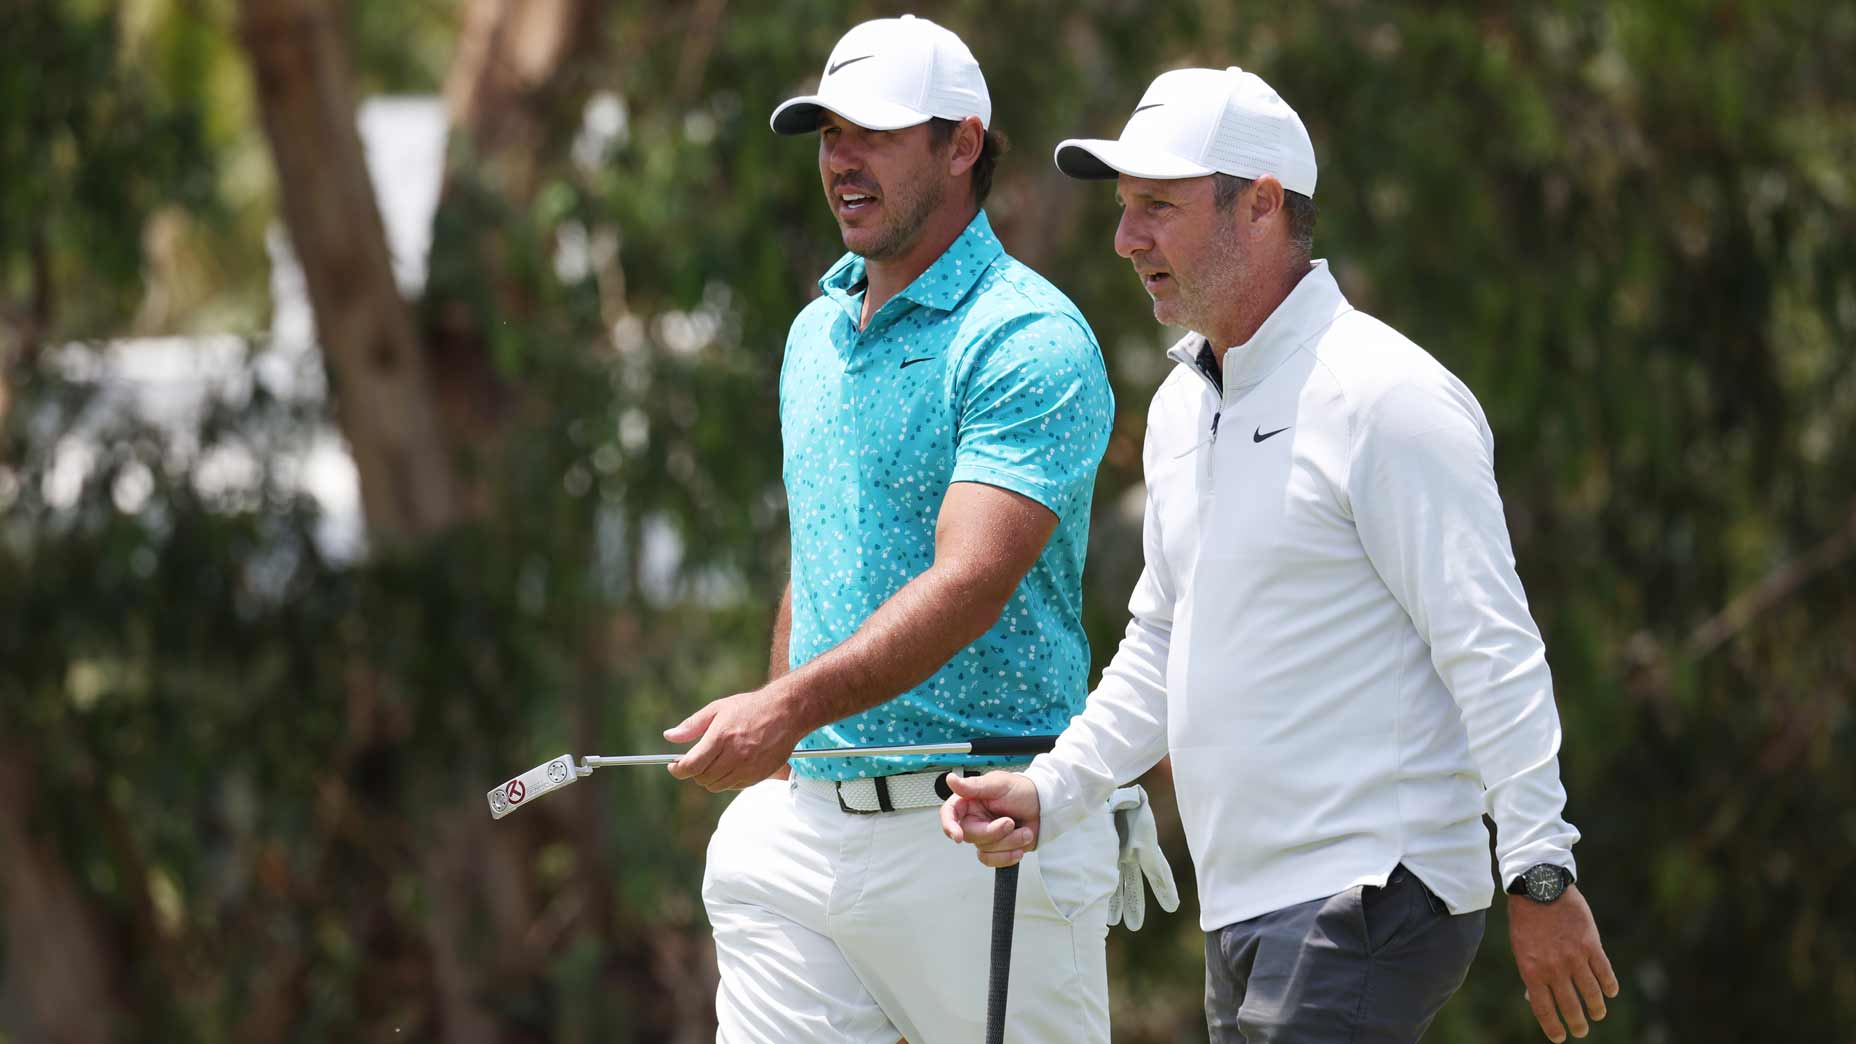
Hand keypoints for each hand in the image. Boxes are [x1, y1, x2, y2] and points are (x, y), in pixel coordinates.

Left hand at [662, 688, 803, 791]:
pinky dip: (727, 780)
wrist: (786, 712)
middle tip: (697, 760)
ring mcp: (748, 767)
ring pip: (716, 786)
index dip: (678, 769)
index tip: (674, 766)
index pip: (691, 765)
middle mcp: (734, 755)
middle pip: (702, 778)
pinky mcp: (759, 775)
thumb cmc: (750, 707)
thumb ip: (692, 725)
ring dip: (710, 777)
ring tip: (715, 761)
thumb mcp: (717, 709)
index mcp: (720, 737)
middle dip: (694, 771)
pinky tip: (731, 765)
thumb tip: (669, 736)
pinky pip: (733, 787)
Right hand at [939, 771, 1040, 866]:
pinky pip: (993, 861)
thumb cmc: (1023, 791)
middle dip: (994, 832)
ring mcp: (986, 835)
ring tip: (1023, 831)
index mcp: (970, 801)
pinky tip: (1019, 847)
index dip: (950, 825)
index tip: (958, 836)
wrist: (1044, 807)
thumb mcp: (999, 784)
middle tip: (1011, 822)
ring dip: (1008, 842)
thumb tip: (950, 780)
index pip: (949, 813)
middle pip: (970, 835)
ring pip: (985, 850)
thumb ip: (974, 785)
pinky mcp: (997, 849)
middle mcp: (975, 819)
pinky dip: (1008, 856)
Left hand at [1106, 786, 1179, 929]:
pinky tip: (1098, 906)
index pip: (1156, 869)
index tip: (1172, 905)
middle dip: (1135, 903)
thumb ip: (1132, 799)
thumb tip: (1136, 793)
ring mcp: (1116, 855)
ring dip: (1116, 903)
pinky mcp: (1102, 855)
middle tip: (1134, 926)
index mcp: (1143, 842)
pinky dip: (1101, 893)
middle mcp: (1131, 852)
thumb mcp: (1129, 798)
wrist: (1104, 793)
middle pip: (1134, 883)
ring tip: (1114, 922)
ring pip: (1117, 884)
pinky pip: (1102, 877)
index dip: (1163, 887)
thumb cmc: (1121, 796)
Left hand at [1509, 884, 1619, 1040]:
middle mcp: (1554, 968)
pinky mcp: (1591, 944)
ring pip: (1591, 992)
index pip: (1543, 1009)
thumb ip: (1531, 974)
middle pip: (1570, 1005)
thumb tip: (1533, 999)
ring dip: (1596, 1007)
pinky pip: (1604, 972)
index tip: (1560, 1038)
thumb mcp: (1521, 949)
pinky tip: (1610, 992)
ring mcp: (1574, 957)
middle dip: (1577, 1023)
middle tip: (1581, 1031)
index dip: (1553, 1027)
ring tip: (1598, 1014)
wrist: (1539, 887)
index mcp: (1532, 971)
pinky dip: (1609, 985)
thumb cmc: (1527, 920)